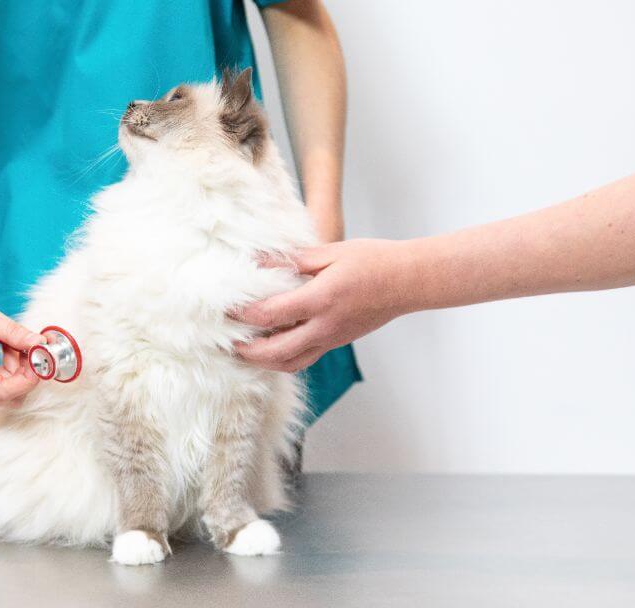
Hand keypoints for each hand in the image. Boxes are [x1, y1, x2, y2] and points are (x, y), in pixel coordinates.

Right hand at [0, 272, 44, 406]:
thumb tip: (40, 344)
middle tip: (33, 349)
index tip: (42, 358)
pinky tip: (6, 347)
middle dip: (25, 376)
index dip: (29, 379)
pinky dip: (6, 370)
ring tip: (15, 342)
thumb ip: (12, 331)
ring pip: (0, 393)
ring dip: (16, 372)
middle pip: (4, 398)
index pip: (3, 391)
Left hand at [235, 239, 413, 371]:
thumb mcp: (330, 253)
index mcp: (321, 300)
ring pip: (290, 363)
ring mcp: (332, 339)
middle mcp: (324, 326)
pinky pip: (304, 358)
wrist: (408, 282)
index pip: (271, 315)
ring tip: (244, 353)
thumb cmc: (373, 261)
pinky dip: (283, 359)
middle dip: (247, 351)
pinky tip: (271, 348)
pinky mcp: (337, 342)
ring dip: (263, 363)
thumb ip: (292, 261)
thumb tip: (259, 262)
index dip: (244, 314)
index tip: (226, 309)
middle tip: (226, 343)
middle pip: (276, 352)